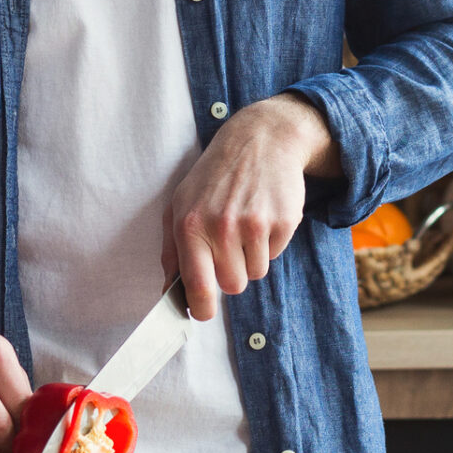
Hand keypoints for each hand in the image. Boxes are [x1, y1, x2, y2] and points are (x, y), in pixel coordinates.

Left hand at [164, 94, 336, 321]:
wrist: (260, 139)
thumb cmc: (214, 177)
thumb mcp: (180, 203)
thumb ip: (171, 251)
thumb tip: (169, 293)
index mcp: (190, 225)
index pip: (197, 285)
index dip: (201, 308)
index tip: (202, 313)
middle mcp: (222, 226)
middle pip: (232, 286)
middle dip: (231, 273)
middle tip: (229, 245)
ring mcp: (255, 224)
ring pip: (255, 274)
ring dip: (251, 257)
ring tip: (245, 224)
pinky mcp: (283, 221)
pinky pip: (275, 255)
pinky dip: (270, 243)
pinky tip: (262, 215)